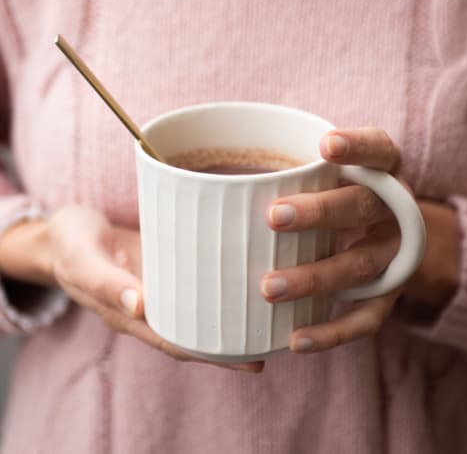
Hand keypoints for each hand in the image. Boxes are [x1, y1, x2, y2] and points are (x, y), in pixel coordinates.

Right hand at [0, 205, 262, 372]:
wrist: (69, 227)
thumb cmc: (71, 243)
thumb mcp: (82, 259)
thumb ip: (105, 282)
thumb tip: (139, 306)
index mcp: (131, 315)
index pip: (179, 343)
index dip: (213, 356)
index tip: (251, 362)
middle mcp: (151, 306)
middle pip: (196, 331)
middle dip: (233, 340)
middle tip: (275, 337)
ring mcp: (160, 285)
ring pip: (199, 307)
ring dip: (230, 312)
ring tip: (270, 312)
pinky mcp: (166, 263)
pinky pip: (194, 278)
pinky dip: (217, 284)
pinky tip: (241, 275)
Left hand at [260, 128, 459, 353]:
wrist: (384, 233)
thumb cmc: (335, 196)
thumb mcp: (327, 173)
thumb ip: (294, 166)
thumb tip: (203, 171)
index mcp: (382, 172)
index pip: (379, 149)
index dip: (358, 146)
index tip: (325, 145)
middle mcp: (395, 211)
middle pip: (363, 207)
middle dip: (320, 212)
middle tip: (274, 218)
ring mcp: (395, 254)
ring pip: (361, 266)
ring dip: (316, 277)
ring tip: (269, 287)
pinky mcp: (389, 292)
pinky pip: (368, 318)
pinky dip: (333, 332)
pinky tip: (295, 340)